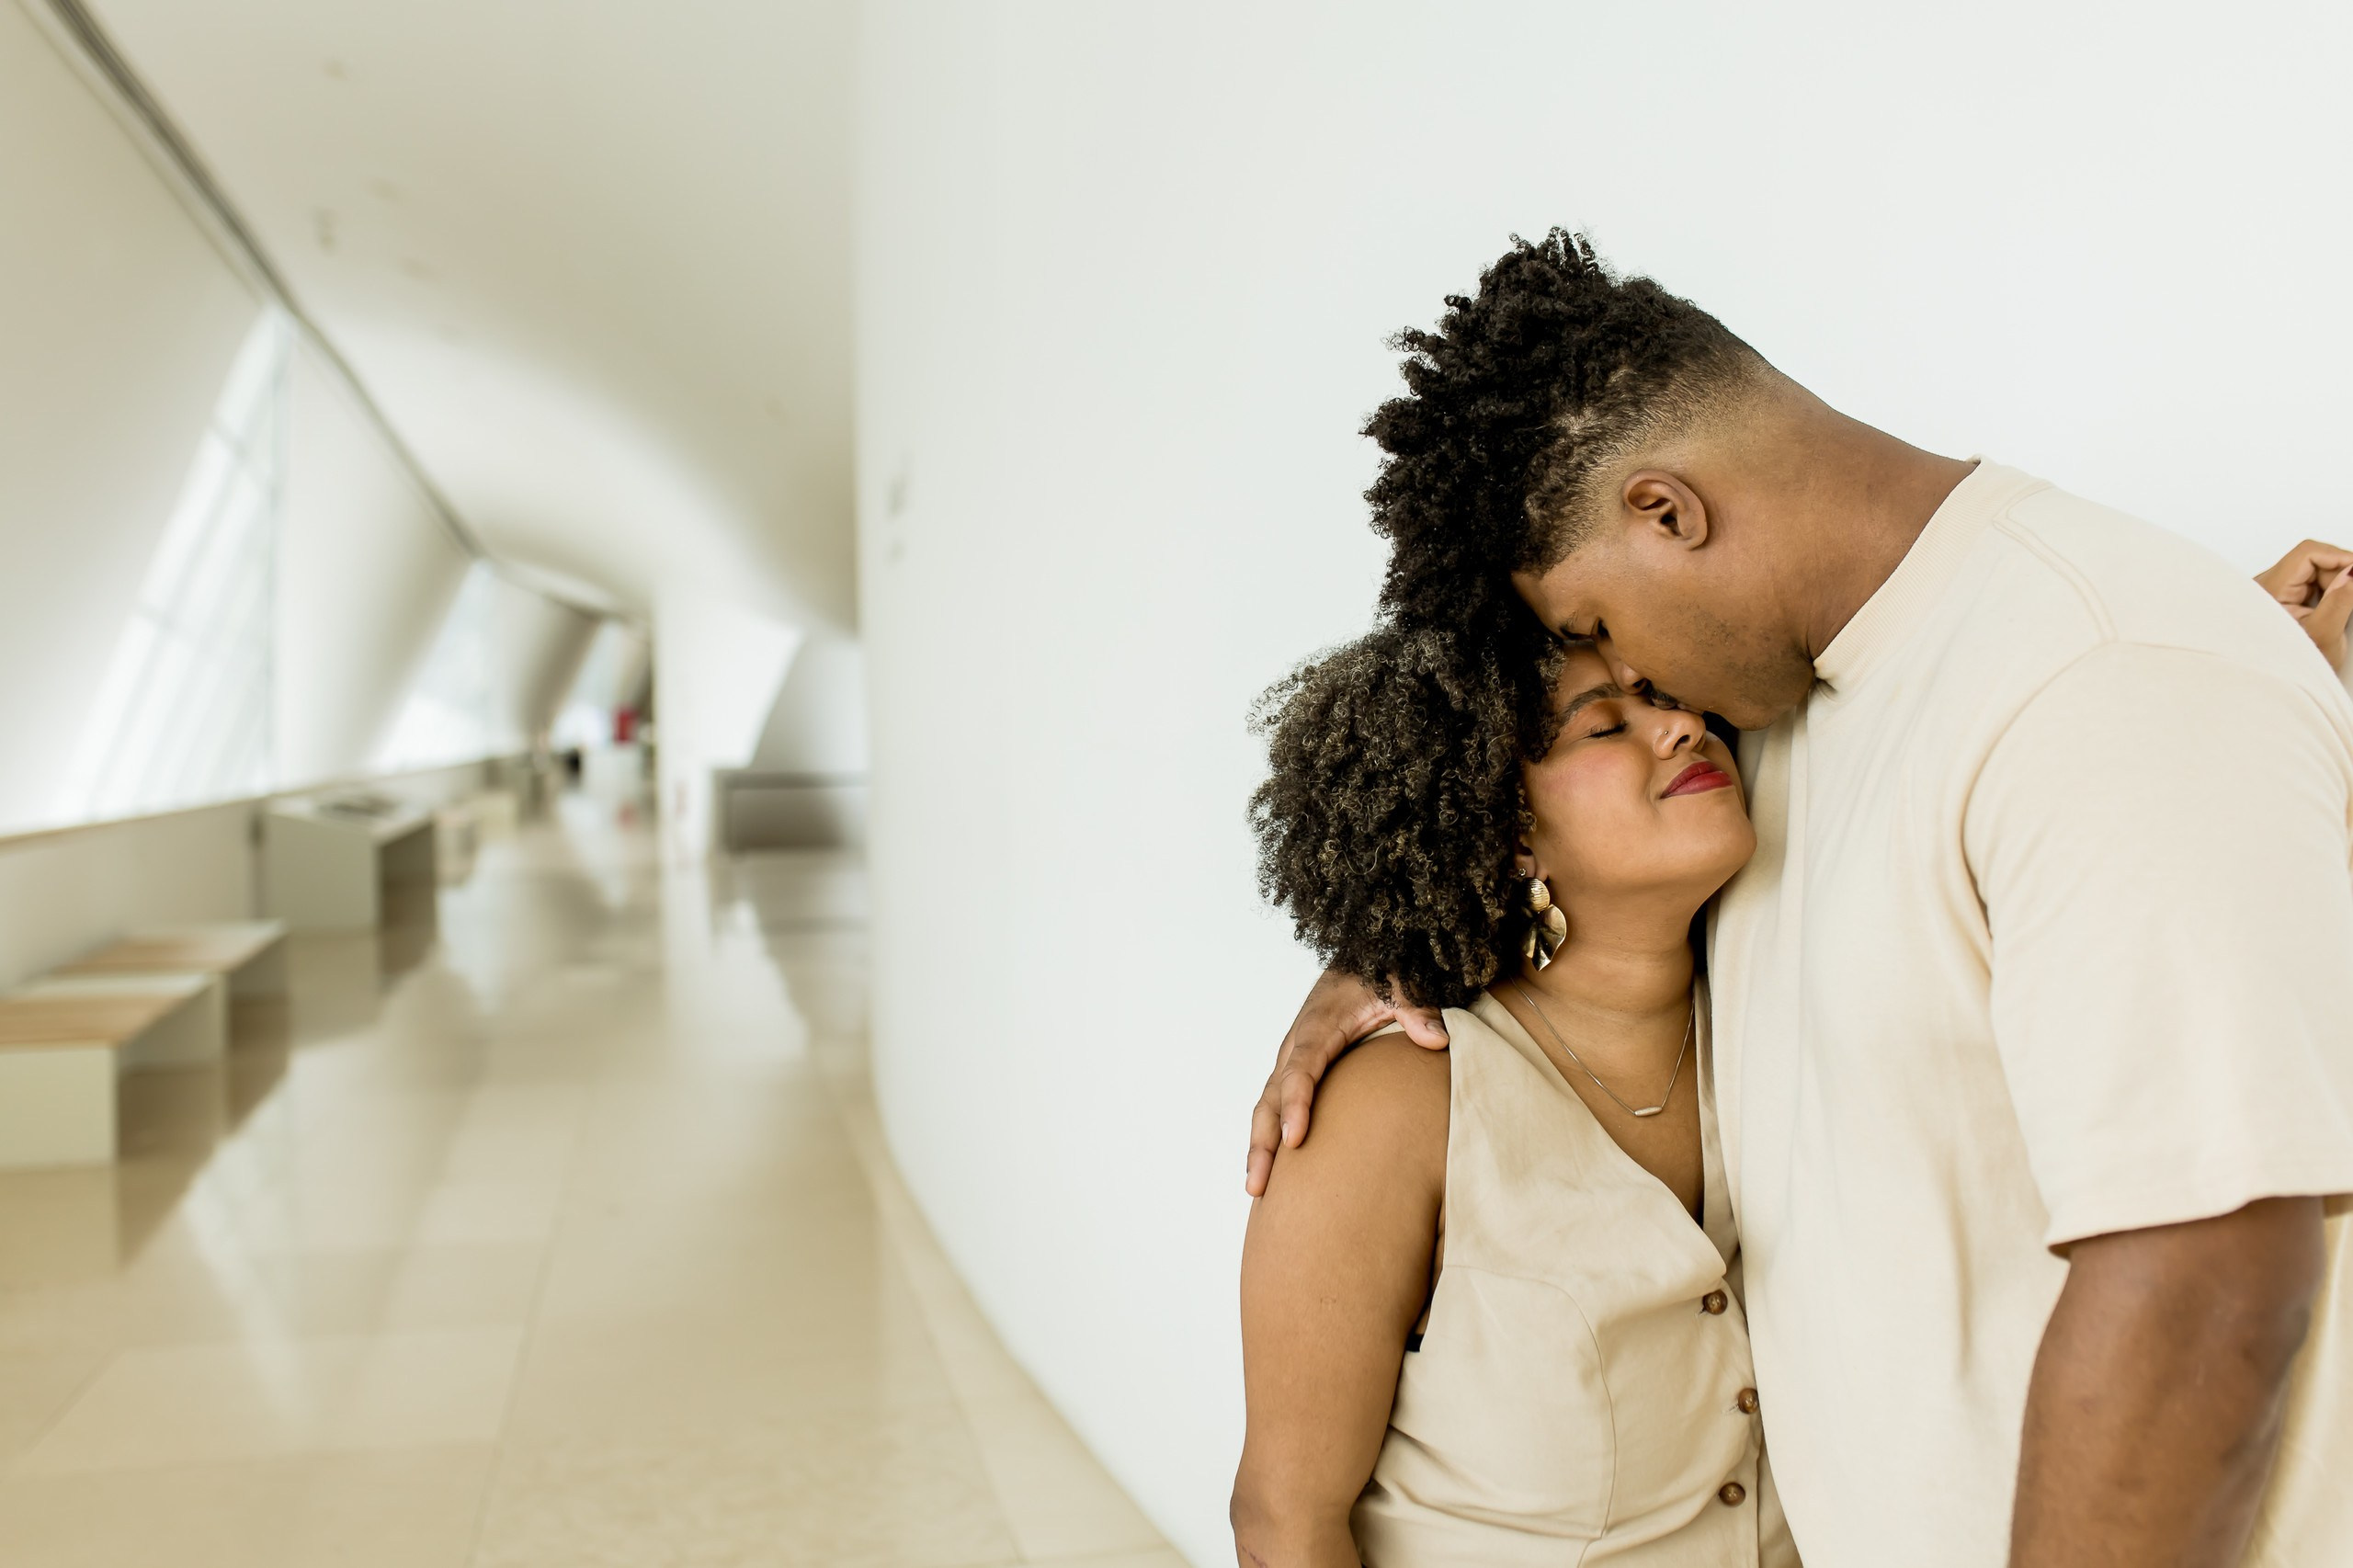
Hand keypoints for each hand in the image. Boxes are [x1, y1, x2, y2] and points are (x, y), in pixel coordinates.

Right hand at [1246, 970, 1446, 1196]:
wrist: (1360, 960)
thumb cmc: (1379, 974)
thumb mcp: (1400, 983)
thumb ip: (1416, 1009)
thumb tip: (1436, 1041)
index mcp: (1317, 1027)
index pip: (1301, 1070)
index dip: (1296, 1105)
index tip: (1296, 1141)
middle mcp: (1296, 1046)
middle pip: (1271, 1098)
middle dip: (1263, 1142)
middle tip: (1259, 1186)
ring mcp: (1293, 1060)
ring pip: (1267, 1106)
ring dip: (1259, 1146)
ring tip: (1256, 1189)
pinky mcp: (1297, 1069)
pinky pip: (1276, 1105)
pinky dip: (1268, 1136)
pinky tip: (1273, 1171)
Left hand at [2255, 539, 2352, 667]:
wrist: (2279, 688)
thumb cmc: (2292, 668)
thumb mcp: (2323, 635)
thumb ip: (2341, 600)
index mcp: (2268, 591)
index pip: (2308, 553)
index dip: (2341, 557)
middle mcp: (2265, 587)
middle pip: (2313, 561)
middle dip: (2340, 576)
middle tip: (2350, 599)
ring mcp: (2273, 592)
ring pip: (2315, 573)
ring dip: (2336, 587)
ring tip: (2339, 613)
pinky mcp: (2282, 600)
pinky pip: (2312, 586)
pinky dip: (2329, 593)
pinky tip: (2331, 613)